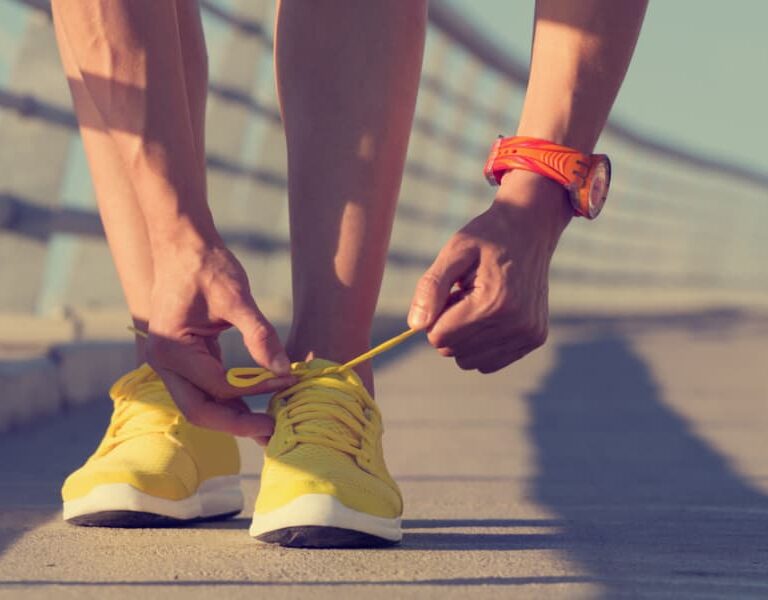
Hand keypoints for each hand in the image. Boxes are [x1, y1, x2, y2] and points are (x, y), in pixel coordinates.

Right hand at [145, 240, 295, 438]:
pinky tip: (254, 401)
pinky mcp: (181, 359)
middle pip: (200, 411)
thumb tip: (284, 369)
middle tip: (274, 432)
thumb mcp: (236, 296)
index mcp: (171, 349)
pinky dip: (228, 397)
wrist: (183, 244)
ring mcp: (169, 364)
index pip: (219, 386)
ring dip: (233, 415)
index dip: (257, 389)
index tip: (288, 382)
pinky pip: (204, 388)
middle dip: (237, 424)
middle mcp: (163, 363)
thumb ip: (259, 334)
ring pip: (201, 404)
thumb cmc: (206, 265)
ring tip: (269, 424)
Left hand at [407, 171, 570, 372]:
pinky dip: (482, 344)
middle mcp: (515, 324)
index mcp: (493, 302)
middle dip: (450, 326)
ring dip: (466, 337)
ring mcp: (528, 334)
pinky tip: (492, 315)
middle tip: (466, 295)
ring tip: (479, 304)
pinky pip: (490, 362)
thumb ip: (430, 288)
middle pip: (452, 351)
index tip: (451, 292)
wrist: (530, 229)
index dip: (435, 315)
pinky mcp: (534, 339)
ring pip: (470, 362)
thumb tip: (416, 326)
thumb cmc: (487, 238)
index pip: (438, 336)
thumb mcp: (453, 252)